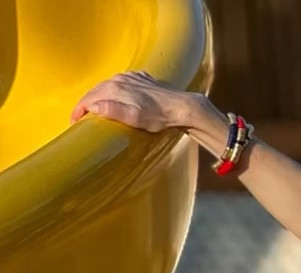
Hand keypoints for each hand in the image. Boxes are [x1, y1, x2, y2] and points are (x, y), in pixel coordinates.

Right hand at [70, 71, 195, 131]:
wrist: (180, 106)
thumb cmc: (158, 116)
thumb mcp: (135, 118)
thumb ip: (113, 111)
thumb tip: (92, 106)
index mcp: (115, 88)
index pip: (89, 98)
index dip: (79, 110)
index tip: (73, 121)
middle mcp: (119, 79)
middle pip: (95, 90)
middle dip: (85, 103)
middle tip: (79, 117)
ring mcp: (129, 77)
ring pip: (106, 85)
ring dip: (96, 96)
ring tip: (92, 108)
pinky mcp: (139, 78)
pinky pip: (119, 82)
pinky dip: (110, 91)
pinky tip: (112, 97)